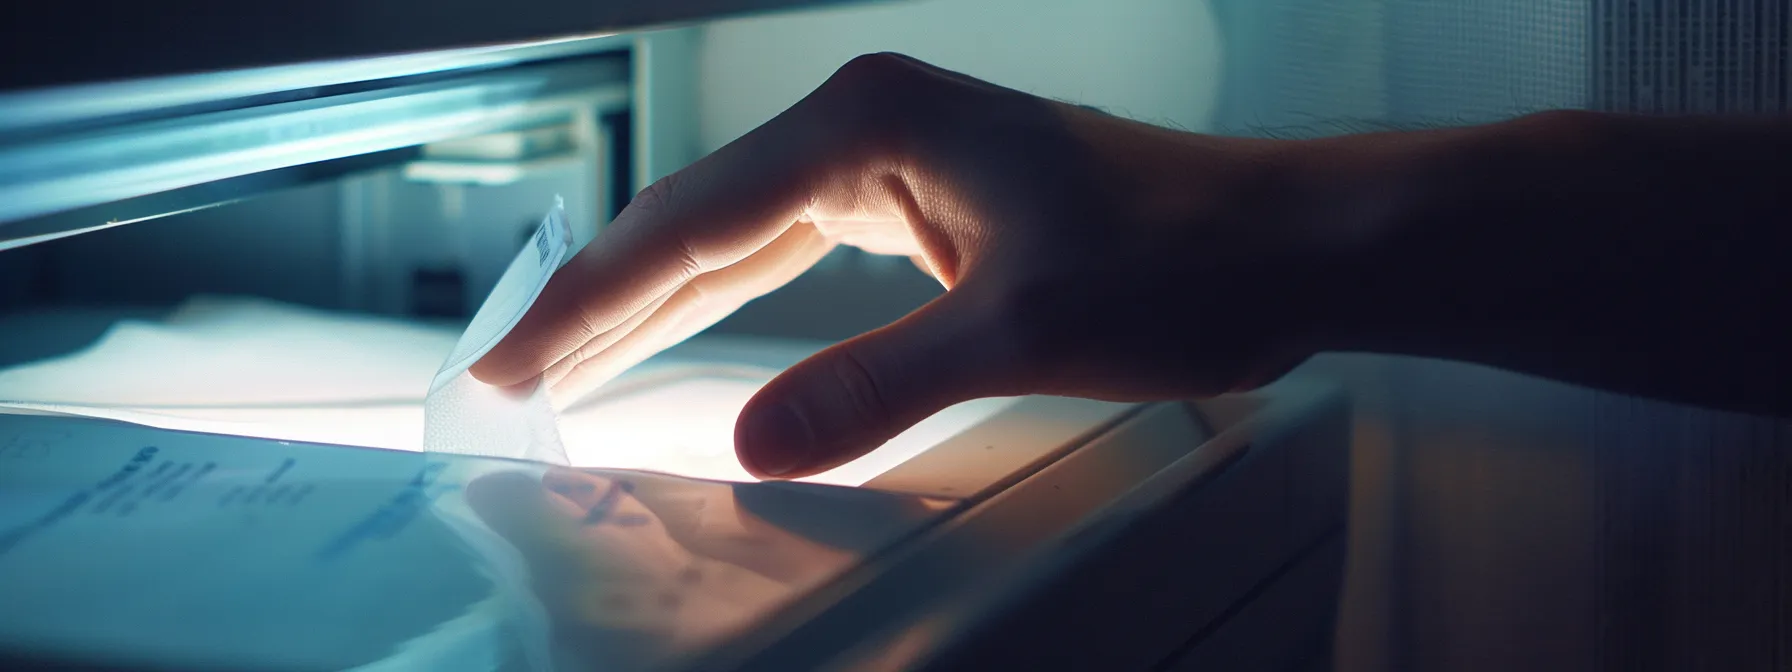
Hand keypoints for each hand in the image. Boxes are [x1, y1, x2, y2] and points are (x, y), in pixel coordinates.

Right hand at [471, 53, 1333, 478]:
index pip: (694, 221)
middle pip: (698, 219)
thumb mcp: (1021, 332)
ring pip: (740, 236)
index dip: (594, 302)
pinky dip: (732, 299)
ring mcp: (899, 158)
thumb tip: (750, 446)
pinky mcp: (927, 200)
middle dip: (602, 300)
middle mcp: (872, 124)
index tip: (515, 364)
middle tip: (510, 372)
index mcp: (872, 124)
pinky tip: (687, 335)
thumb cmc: (1185, 259)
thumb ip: (874, 385)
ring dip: (657, 302)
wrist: (1289, 243)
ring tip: (568, 362)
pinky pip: (795, 252)